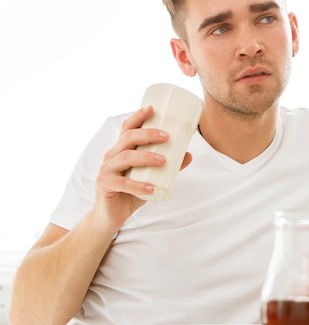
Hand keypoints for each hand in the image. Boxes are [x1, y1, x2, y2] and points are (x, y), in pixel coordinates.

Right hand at [93, 106, 190, 230]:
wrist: (112, 215)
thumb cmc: (131, 192)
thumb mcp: (151, 177)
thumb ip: (169, 167)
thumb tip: (189, 154)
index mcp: (121, 149)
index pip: (127, 128)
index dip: (138, 117)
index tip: (152, 108)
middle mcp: (112, 156)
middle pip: (128, 138)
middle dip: (148, 134)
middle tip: (167, 137)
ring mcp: (106, 170)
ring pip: (125, 157)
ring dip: (146, 157)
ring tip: (163, 161)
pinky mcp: (104, 185)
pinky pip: (122, 183)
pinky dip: (137, 185)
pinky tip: (150, 188)